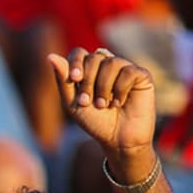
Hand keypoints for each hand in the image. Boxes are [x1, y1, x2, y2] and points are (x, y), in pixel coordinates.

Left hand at [48, 48, 156, 170]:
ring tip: (103, 105)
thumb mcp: (72, 103)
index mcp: (89, 70)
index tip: (74, 79)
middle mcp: (107, 66)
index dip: (75, 62)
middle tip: (87, 102)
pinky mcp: (141, 75)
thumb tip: (50, 56)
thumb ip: (63, 81)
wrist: (117, 139)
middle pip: (94, 58)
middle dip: (88, 81)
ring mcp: (125, 69)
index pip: (79, 53)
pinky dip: (120, 89)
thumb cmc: (94, 121)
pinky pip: (128, 71)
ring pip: (111, 63)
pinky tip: (119, 102)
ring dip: (103, 87)